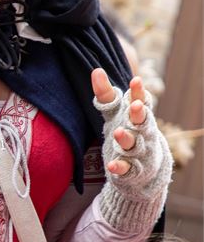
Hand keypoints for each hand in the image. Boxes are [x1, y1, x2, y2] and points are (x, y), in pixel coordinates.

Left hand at [91, 65, 171, 232]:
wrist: (144, 169)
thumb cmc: (128, 132)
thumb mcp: (116, 114)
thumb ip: (107, 94)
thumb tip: (96, 70)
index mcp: (139, 117)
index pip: (142, 101)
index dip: (139, 92)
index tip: (135, 80)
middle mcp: (143, 133)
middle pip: (143, 122)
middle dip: (139, 114)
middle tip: (134, 106)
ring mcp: (140, 152)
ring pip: (136, 145)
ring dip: (127, 139)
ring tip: (118, 133)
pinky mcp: (133, 171)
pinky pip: (128, 170)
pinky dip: (121, 168)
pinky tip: (112, 166)